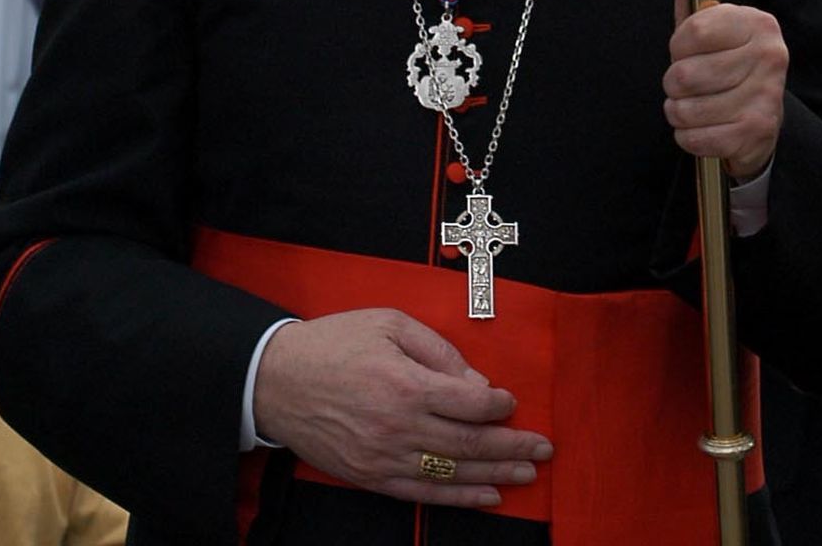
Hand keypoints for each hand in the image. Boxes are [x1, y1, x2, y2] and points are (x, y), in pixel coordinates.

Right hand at [252, 309, 552, 509]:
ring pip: (453, 472)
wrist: (279, 381)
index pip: (470, 401)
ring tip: (526, 475)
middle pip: (469, 442)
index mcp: (406, 384)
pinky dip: (458, 498)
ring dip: (494, 476)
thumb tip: (476, 383)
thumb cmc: (336, 344)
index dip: (499, 404)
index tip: (512, 401)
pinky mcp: (371, 477)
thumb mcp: (389, 324)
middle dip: (512, 447)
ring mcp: (385, 458)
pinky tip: (485, 497)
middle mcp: (399, 426)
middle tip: (543, 449)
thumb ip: (438, 351)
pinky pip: (424, 493)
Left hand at [663, 0, 786, 180]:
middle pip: (684, 74)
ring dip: (680, 112)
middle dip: (675, 84)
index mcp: (758, 22)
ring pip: (686, 109)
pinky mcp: (757, 133)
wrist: (761, 122)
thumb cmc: (726, 65)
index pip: (692, 31)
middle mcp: (770, 56)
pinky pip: (696, 138)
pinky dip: (689, 137)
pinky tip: (706, 127)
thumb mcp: (708, 24)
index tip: (686, 51)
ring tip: (697, 105)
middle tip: (690, 84)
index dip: (678, 46)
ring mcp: (766, 96)